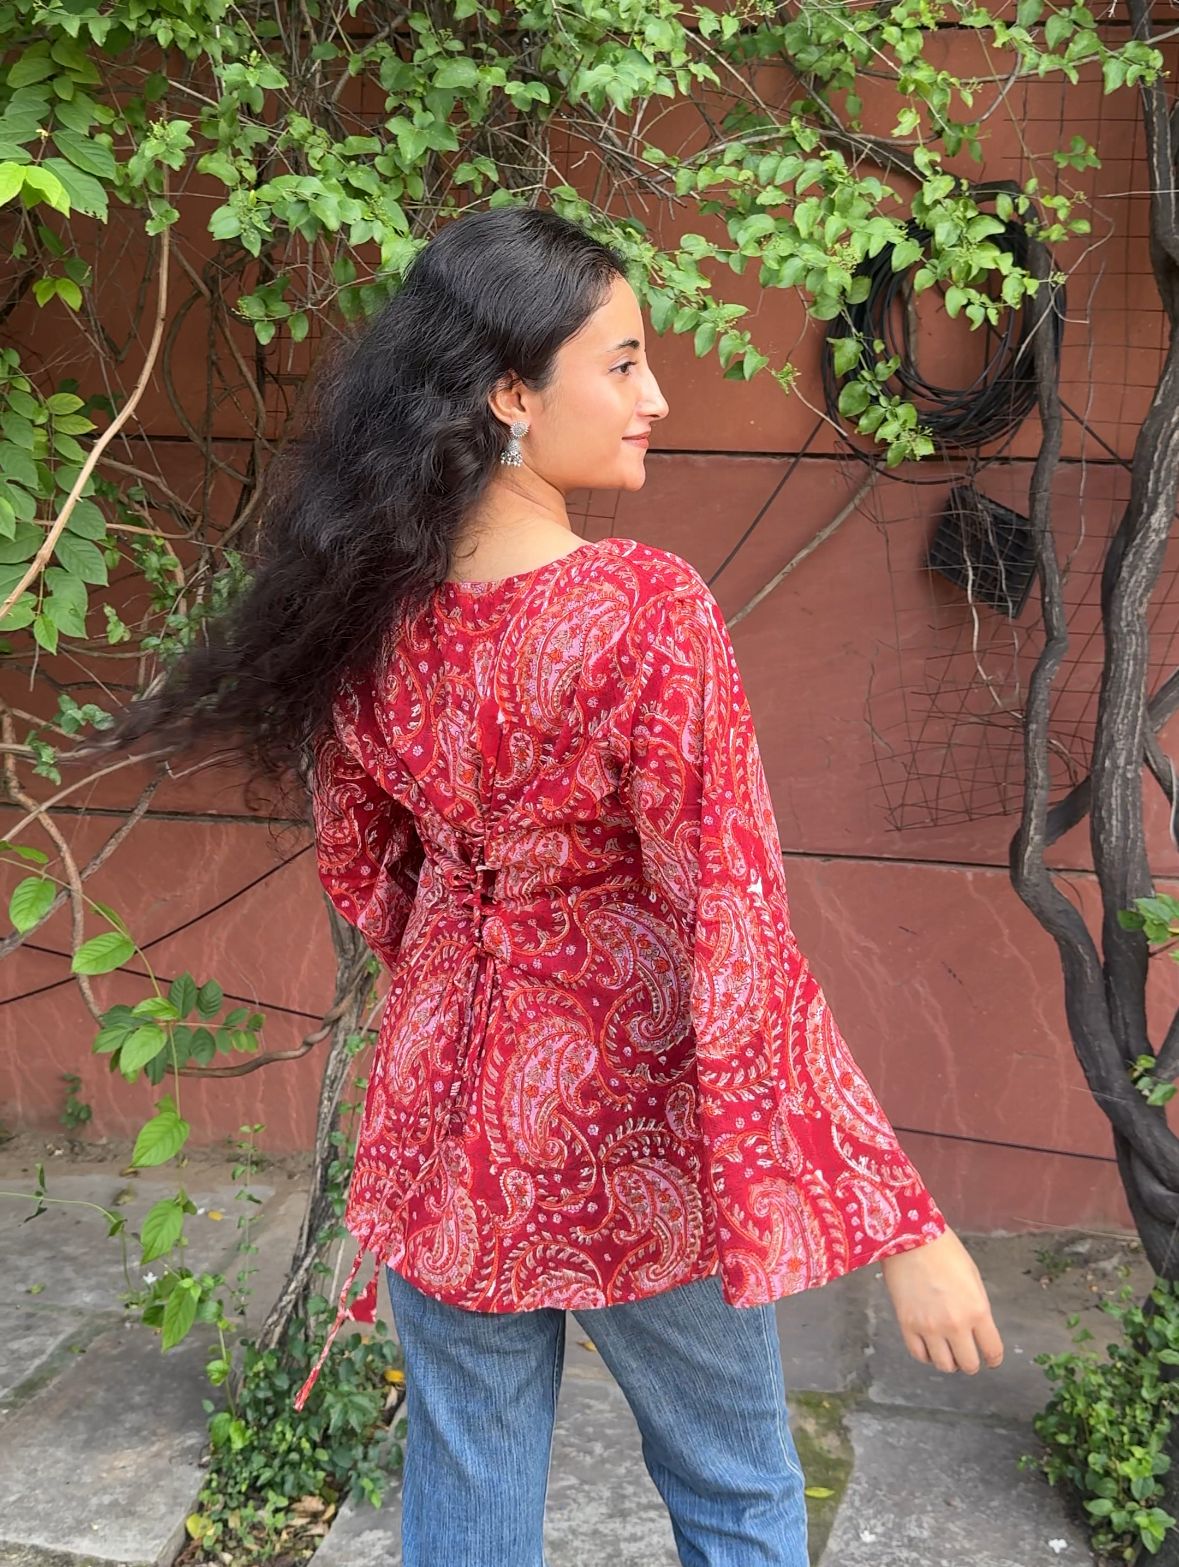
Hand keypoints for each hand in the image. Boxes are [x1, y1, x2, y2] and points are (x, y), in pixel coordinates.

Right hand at [880, 1227, 1003, 1373]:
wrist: (909, 1237)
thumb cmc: (944, 1251)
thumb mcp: (973, 1278)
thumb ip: (977, 1308)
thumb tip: (977, 1330)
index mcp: (977, 1311)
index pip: (992, 1351)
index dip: (993, 1358)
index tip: (991, 1359)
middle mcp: (955, 1325)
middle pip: (969, 1365)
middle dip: (970, 1361)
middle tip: (966, 1352)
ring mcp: (929, 1327)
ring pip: (944, 1365)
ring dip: (948, 1360)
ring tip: (946, 1349)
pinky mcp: (907, 1325)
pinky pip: (919, 1355)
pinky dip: (926, 1354)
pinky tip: (928, 1345)